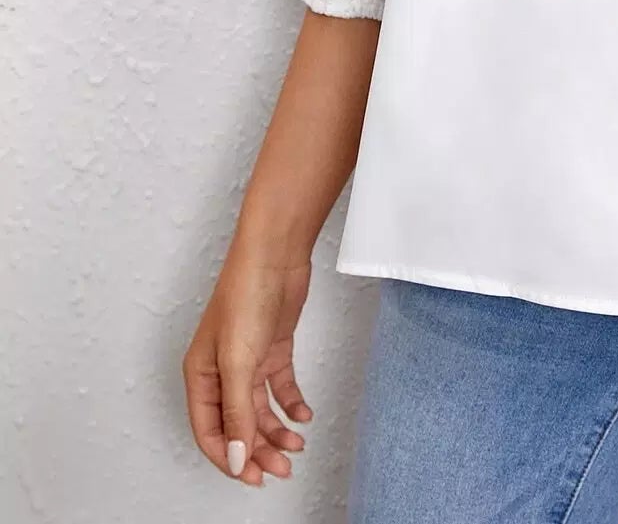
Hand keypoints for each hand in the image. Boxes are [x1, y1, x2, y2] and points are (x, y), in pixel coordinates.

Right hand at [182, 245, 314, 485]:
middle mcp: (221, 372)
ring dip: (276, 430)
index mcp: (200, 376)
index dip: (230, 459)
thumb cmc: (245, 296)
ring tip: (296, 445)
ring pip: (259, 410)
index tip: (254, 477)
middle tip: (282, 468)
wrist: (276, 254)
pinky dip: (291, 404)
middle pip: (237, 425)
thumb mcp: (238, 362)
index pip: (210, 432)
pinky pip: (279, 387)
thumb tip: (237, 459)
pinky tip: (303, 415)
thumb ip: (237, 414)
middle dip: (258, 450)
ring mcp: (248, 360)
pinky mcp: (272, 348)